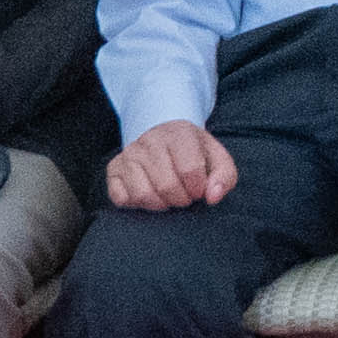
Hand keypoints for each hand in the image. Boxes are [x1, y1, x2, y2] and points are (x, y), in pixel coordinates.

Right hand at [109, 118, 238, 209]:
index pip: (190, 170)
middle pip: (167, 185)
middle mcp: (150, 140)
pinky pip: (121, 198)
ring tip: (168, 197)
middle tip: (184, 196)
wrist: (165, 139)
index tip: (199, 189)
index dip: (198, 188)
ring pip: (142, 194)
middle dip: (181, 199)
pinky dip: (137, 205)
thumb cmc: (194, 154)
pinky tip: (149, 194)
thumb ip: (224, 177)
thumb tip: (213, 197)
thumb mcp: (217, 159)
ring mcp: (129, 153)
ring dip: (160, 204)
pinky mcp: (113, 168)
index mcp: (179, 133)